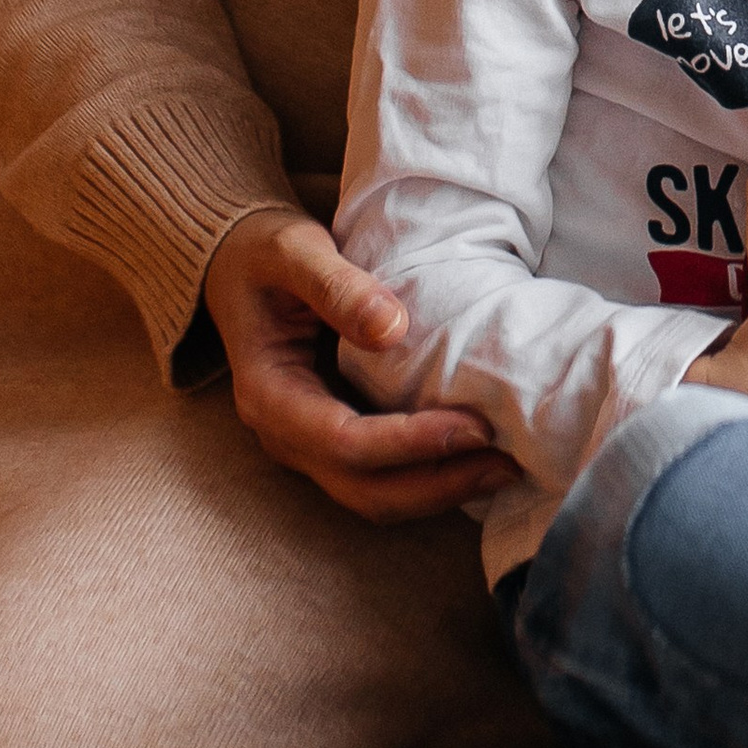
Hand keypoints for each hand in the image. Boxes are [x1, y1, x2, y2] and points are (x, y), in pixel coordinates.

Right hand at [204, 208, 512, 523]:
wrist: (240, 265)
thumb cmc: (266, 253)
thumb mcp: (293, 251)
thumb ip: (336, 285)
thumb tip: (390, 329)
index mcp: (268, 394)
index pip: (342, 442)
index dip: (409, 443)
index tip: (473, 427)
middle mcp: (284, 434)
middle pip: (363, 489)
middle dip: (438, 484)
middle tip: (507, 462)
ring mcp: (308, 444)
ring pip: (374, 496)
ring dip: (440, 490)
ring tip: (506, 467)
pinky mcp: (334, 440)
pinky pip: (382, 478)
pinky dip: (430, 476)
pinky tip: (477, 458)